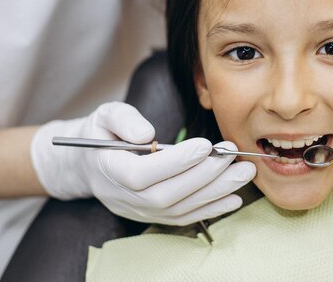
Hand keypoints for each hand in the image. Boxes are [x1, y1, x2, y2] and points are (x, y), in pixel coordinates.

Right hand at [30, 102, 255, 224]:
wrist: (89, 162)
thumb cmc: (101, 134)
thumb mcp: (105, 115)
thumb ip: (123, 120)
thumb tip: (147, 134)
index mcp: (109, 170)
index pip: (142, 175)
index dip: (175, 163)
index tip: (205, 145)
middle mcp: (123, 197)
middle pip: (167, 195)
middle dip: (205, 176)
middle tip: (234, 156)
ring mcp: (139, 211)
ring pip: (180, 208)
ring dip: (215, 192)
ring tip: (243, 173)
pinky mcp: (153, 216)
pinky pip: (184, 218)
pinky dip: (211, 210)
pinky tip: (234, 197)